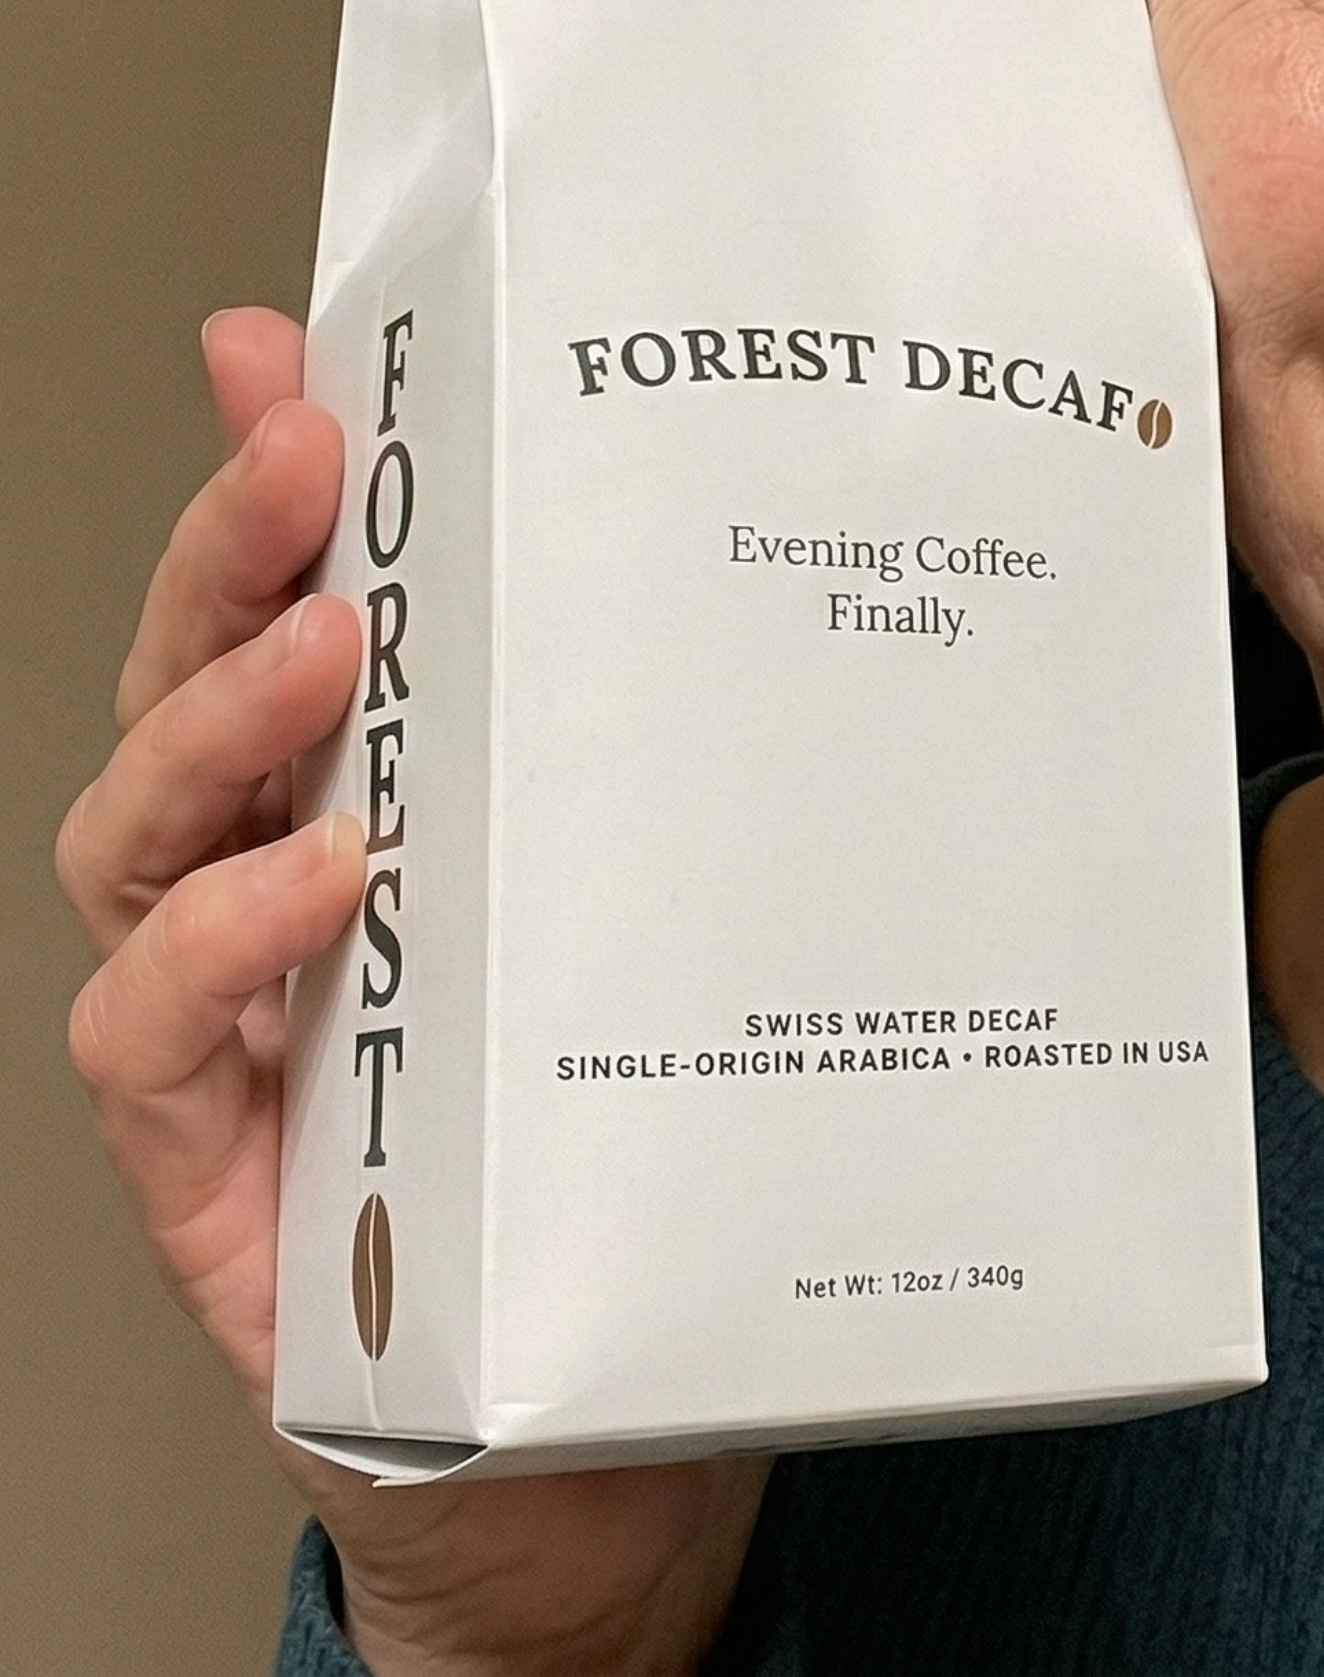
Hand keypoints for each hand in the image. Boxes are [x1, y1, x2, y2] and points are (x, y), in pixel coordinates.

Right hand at [60, 308, 763, 1676]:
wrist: (607, 1432)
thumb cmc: (635, 1146)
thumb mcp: (674, 911)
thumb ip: (678, 768)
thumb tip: (729, 581)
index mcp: (380, 807)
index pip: (295, 609)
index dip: (273, 473)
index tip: (297, 343)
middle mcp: (279, 897)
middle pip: (198, 687)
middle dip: (236, 552)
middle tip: (309, 451)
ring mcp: (230, 1031)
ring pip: (142, 839)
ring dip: (220, 724)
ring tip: (327, 645)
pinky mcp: (215, 1172)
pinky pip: (151, 1043)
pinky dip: (219, 951)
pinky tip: (320, 884)